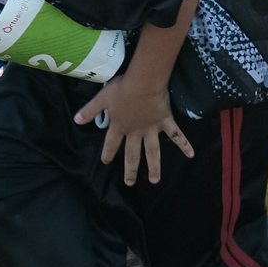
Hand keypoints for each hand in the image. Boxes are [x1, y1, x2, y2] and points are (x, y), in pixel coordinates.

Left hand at [74, 75, 193, 185]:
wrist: (143, 83)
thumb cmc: (122, 89)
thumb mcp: (102, 98)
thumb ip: (90, 110)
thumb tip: (76, 120)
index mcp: (119, 126)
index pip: (111, 144)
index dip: (107, 154)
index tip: (106, 162)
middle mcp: (135, 132)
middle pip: (132, 155)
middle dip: (130, 170)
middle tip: (129, 183)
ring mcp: (151, 129)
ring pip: (153, 152)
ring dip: (154, 167)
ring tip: (154, 180)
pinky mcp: (165, 123)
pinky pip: (176, 135)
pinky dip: (184, 144)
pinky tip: (191, 154)